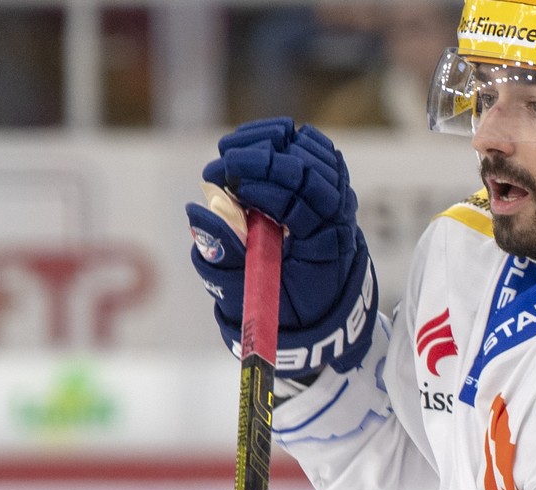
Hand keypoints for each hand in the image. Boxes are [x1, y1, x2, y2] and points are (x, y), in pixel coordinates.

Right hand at [187, 117, 377, 377]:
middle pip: (308, 169)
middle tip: (222, 163)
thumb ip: (222, 255)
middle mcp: (339, 217)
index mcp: (324, 246)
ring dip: (269, 143)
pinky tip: (253, 141)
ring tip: (231, 151)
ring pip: (312, 152)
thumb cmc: (281, 305)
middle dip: (260, 159)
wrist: (323, 307)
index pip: (301, 200)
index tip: (220, 181)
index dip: (259, 185)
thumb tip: (196, 211)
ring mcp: (339, 197)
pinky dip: (284, 137)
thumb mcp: (250, 293)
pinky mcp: (331, 184)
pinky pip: (315, 148)